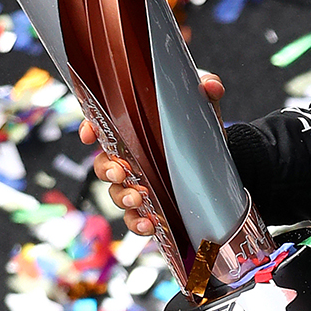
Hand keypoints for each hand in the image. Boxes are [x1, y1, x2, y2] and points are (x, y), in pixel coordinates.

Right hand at [78, 72, 225, 234]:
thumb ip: (208, 88)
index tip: (89, 133)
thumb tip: (211, 86)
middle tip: (121, 173)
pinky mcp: (153, 204)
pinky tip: (151, 224)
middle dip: (108, 170)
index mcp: (134, 129)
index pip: (102, 126)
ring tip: (138, 199)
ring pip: (116, 193)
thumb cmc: (200, 122)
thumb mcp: (204, 103)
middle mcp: (130, 156)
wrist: (220, 153)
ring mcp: (138, 182)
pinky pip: (136, 218)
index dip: (90, 129)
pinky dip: (138, 223)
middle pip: (104, 165)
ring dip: (123, 198)